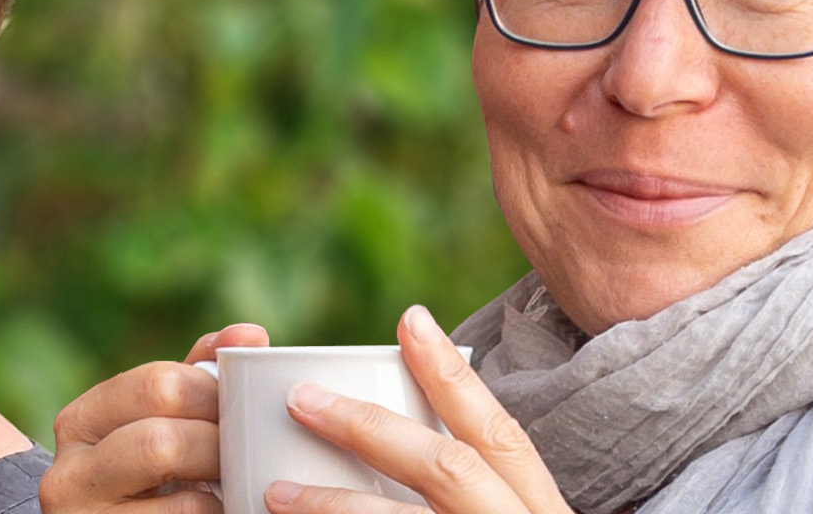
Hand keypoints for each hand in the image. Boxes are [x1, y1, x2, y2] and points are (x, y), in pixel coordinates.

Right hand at [42, 323, 271, 513]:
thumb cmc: (143, 471)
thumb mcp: (157, 418)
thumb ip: (196, 374)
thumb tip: (250, 335)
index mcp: (80, 422)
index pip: (157, 385)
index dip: (213, 393)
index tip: (241, 405)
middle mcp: (68, 474)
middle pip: (162, 442)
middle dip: (217, 444)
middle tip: (247, 449)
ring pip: (180, 500)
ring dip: (221, 487)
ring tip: (240, 480)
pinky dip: (217, 513)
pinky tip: (225, 507)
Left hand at [267, 306, 572, 513]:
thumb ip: (483, 494)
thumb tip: (411, 434)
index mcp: (539, 512)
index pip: (500, 434)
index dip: (452, 376)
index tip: (409, 318)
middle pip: (447, 467)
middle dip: (369, 429)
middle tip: (300, 398)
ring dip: (332, 505)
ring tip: (274, 491)